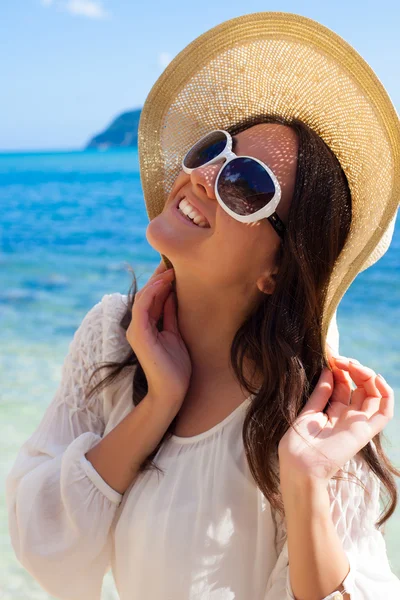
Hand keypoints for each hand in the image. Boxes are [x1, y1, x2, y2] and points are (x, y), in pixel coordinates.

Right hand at [126, 259, 191, 416]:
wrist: (173, 392)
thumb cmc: (176, 367)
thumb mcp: (176, 334)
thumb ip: (171, 314)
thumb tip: (173, 294)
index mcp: (146, 325)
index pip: (152, 297)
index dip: (162, 281)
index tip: (175, 267)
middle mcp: (138, 326)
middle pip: (146, 294)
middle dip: (159, 276)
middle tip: (173, 261)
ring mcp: (136, 330)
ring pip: (142, 297)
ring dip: (157, 281)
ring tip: (171, 269)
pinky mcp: (139, 334)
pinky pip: (142, 307)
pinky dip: (153, 293)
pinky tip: (165, 283)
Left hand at [278, 344, 393, 485]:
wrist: (299, 465)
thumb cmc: (297, 443)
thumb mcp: (308, 411)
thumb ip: (321, 392)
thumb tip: (328, 370)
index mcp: (332, 412)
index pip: (343, 386)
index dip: (340, 370)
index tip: (331, 359)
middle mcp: (347, 417)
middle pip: (360, 388)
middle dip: (354, 370)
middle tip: (341, 360)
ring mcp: (358, 423)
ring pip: (374, 396)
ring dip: (368, 376)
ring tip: (354, 365)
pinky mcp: (365, 432)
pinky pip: (385, 413)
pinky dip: (386, 395)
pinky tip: (376, 379)